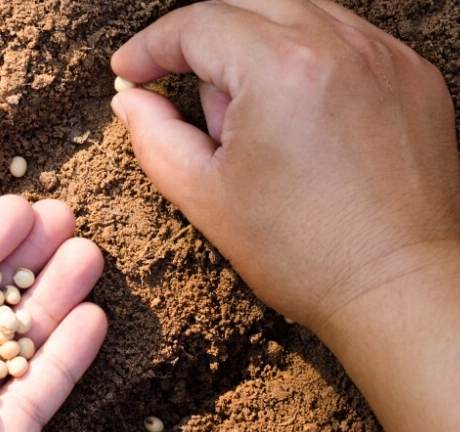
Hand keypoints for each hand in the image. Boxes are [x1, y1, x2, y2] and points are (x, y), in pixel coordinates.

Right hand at [110, 1, 459, 431]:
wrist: (400, 290)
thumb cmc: (304, 252)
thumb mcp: (204, 194)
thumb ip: (154, 135)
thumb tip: (133, 100)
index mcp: (282, 68)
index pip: (197, 24)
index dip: (151, 47)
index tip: (129, 72)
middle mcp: (340, 44)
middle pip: (245, 4)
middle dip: (200, 38)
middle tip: (172, 81)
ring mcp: (386, 56)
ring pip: (297, 14)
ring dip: (253, 45)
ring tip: (243, 113)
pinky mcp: (415, 76)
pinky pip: (345, 40)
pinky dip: (307, 59)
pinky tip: (294, 114)